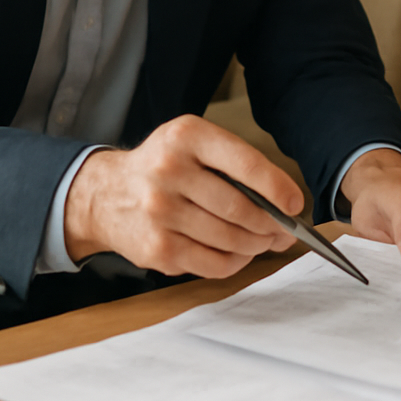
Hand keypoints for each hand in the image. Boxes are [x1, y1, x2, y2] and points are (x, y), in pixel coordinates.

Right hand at [63, 115, 302, 277]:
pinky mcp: (156, 249)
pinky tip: (236, 252)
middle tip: (283, 229)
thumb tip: (287, 208)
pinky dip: (234, 262)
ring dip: (255, 244)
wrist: (106, 194)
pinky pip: (213, 264)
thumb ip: (238, 167)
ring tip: (261, 240)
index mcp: (186, 136)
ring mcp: (160, 212)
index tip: (294, 204)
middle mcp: (169, 171)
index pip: (246, 164)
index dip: (277, 188)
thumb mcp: (194, 144)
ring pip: (230, 239)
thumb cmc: (163, 166)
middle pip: (241, 208)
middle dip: (271, 224)